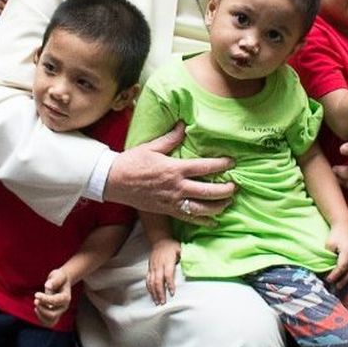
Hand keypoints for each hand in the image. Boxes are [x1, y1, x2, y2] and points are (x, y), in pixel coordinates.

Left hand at [34, 267, 72, 325]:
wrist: (62, 282)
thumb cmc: (59, 278)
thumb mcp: (58, 275)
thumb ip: (55, 280)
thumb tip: (47, 286)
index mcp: (66, 297)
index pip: (56, 301)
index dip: (45, 299)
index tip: (36, 294)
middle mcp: (64, 307)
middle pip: (53, 315)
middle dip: (42, 309)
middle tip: (35, 300)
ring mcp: (59, 312)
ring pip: (50, 321)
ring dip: (40, 315)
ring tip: (36, 305)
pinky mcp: (54, 315)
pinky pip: (48, 323)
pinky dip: (41, 318)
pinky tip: (37, 309)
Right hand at [106, 123, 235, 220]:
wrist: (113, 181)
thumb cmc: (132, 162)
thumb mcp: (152, 146)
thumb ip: (171, 138)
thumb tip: (183, 125)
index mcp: (174, 168)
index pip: (204, 167)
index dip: (221, 165)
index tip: (232, 162)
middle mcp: (176, 187)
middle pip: (208, 192)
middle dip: (225, 190)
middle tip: (235, 186)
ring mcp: (172, 201)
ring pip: (201, 209)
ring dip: (218, 206)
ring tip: (227, 202)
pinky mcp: (166, 211)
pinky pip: (188, 218)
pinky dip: (203, 221)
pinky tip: (213, 221)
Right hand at [146, 238, 180, 303]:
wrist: (159, 240)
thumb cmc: (172, 246)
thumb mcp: (180, 248)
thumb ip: (186, 256)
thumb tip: (195, 261)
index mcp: (167, 261)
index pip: (168, 274)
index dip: (170, 284)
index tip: (172, 292)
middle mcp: (159, 265)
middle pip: (158, 281)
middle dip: (160, 292)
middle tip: (163, 302)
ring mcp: (153, 267)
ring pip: (151, 282)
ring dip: (154, 293)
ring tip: (157, 302)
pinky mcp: (149, 269)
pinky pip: (147, 280)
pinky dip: (149, 288)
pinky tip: (152, 295)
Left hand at [324, 225, 347, 286]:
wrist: (344, 226)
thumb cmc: (335, 235)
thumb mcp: (329, 244)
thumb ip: (329, 256)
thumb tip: (326, 268)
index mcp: (347, 252)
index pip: (341, 267)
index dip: (335, 275)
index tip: (328, 280)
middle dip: (341, 281)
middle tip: (334, 287)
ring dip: (347, 280)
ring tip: (340, 287)